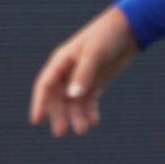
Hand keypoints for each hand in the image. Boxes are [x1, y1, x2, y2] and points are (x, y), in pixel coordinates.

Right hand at [29, 6, 137, 137]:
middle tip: (61, 133)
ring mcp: (81, 78)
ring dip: (76, 117)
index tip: (36, 120)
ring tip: (83, 130)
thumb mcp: (95, 53)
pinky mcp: (95, 83)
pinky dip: (89, 112)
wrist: (127, 30)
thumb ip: (84, 74)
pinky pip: (88, 101)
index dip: (39, 103)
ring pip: (73, 102)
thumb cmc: (106, 36)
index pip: (45, 85)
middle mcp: (68, 72)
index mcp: (61, 62)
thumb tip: (72, 96)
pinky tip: (94, 122)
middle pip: (58, 98)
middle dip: (58, 115)